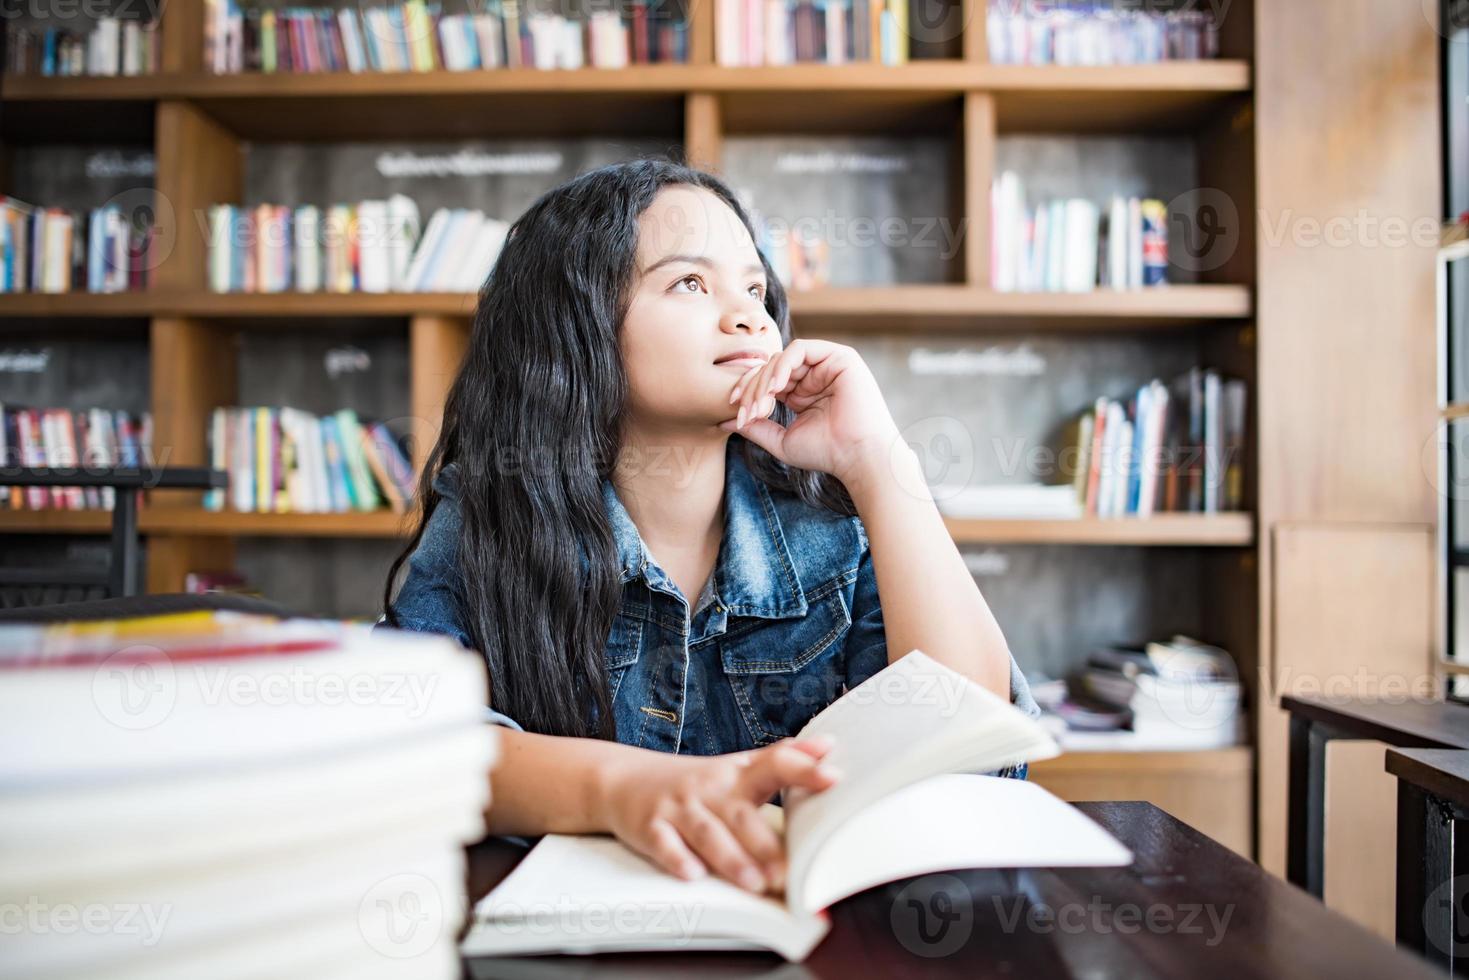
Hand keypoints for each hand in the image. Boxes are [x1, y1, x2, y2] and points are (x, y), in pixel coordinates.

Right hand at [601, 736, 839, 893]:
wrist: (623, 779)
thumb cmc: (694, 781)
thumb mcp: (738, 765)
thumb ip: (783, 759)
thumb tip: (829, 746)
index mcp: (737, 774)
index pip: (775, 764)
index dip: (804, 768)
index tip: (832, 776)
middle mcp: (710, 789)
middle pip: (741, 813)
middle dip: (764, 843)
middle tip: (787, 870)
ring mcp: (679, 808)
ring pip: (707, 834)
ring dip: (731, 859)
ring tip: (755, 882)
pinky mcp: (650, 828)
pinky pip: (664, 845)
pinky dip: (678, 859)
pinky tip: (693, 874)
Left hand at [719, 339, 902, 484]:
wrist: (858, 457)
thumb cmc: (826, 453)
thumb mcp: (781, 439)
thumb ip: (755, 427)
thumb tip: (724, 420)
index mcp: (802, 392)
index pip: (767, 381)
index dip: (748, 391)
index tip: (735, 411)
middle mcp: (814, 375)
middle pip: (770, 368)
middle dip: (753, 388)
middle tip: (747, 412)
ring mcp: (827, 364)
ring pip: (781, 358)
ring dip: (765, 380)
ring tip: (762, 404)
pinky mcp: (839, 356)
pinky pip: (800, 349)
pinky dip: (783, 365)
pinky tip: (776, 387)